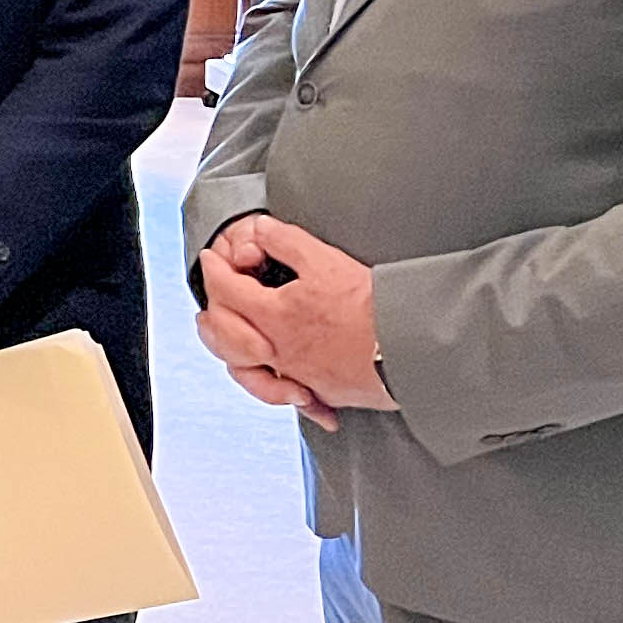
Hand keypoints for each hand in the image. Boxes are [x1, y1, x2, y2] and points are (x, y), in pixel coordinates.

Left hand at [195, 215, 391, 425]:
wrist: (412, 350)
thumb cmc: (373, 307)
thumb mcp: (325, 260)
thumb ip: (284, 241)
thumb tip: (258, 229)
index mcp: (275, 315)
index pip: (226, 290)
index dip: (214, 269)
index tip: (211, 258)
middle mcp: (278, 349)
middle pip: (224, 335)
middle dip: (211, 313)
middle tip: (211, 298)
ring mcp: (297, 374)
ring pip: (246, 370)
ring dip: (230, 351)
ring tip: (227, 338)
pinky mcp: (321, 391)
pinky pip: (283, 392)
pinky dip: (272, 385)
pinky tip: (275, 378)